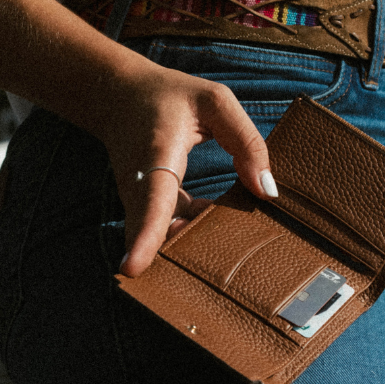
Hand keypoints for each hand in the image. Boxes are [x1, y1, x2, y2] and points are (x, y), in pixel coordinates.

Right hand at [0, 0, 276, 277]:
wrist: (118, 96)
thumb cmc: (170, 96)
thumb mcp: (215, 102)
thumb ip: (246, 141)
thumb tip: (267, 190)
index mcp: (156, 154)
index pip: (150, 200)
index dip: (144, 236)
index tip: (132, 268)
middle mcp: (140, 184)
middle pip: (151, 233)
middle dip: (171, 261)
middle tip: (206, 288)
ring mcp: (138, 200)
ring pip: (158, 238)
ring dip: (185, 254)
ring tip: (224, 272)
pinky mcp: (145, 207)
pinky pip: (165, 232)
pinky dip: (189, 240)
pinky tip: (221, 241)